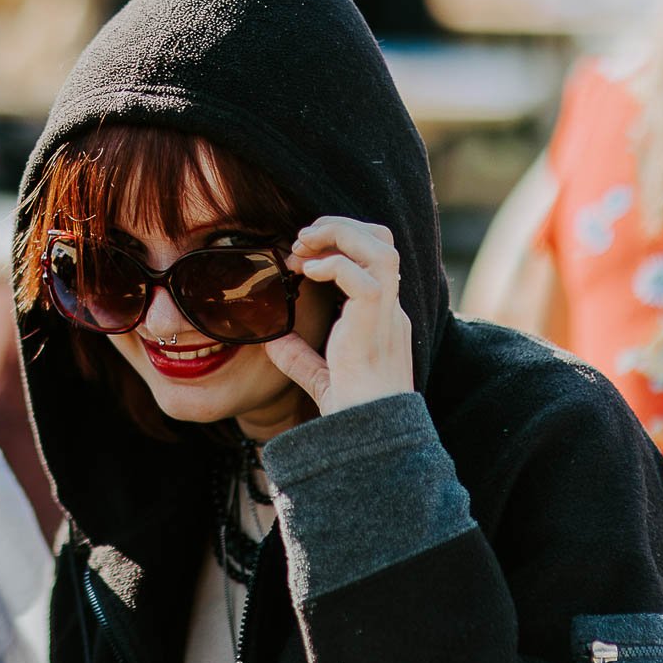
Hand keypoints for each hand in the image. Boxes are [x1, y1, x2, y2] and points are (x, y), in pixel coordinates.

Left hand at [263, 216, 414, 415]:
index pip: (373, 259)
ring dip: (338, 235)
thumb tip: (272, 341)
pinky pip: (363, 276)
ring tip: (304, 244)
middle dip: (341, 228)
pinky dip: (334, 264)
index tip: (303, 255)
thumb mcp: (321, 377)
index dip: (340, 245)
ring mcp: (387, 313)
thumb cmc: (350, 411)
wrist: (367, 434)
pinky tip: (309, 273)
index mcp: (382, 316)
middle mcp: (391, 309)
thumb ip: (300, 358)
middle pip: (382, 241)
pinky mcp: (376, 321)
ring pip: (380, 247)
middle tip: (302, 238)